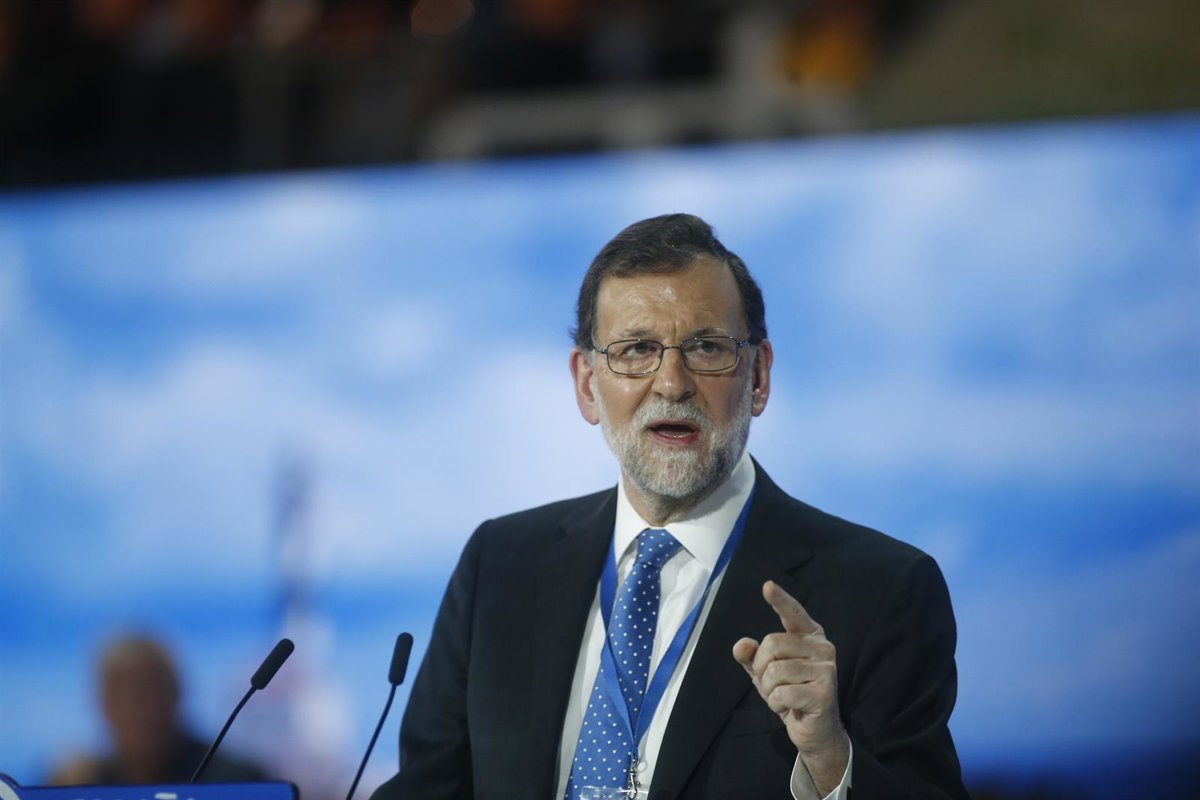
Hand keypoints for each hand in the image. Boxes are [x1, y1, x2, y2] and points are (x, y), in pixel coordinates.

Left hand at [732, 580, 849, 795]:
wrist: (814, 730)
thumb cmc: (791, 693)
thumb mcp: (766, 672)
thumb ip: (752, 656)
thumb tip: (741, 645)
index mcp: (811, 636)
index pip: (794, 613)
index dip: (780, 600)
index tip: (767, 586)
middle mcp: (823, 648)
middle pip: (772, 644)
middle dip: (761, 668)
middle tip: (772, 684)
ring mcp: (827, 670)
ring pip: (775, 671)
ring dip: (768, 689)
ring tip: (783, 696)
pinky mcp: (825, 693)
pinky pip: (782, 692)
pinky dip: (776, 703)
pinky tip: (789, 707)